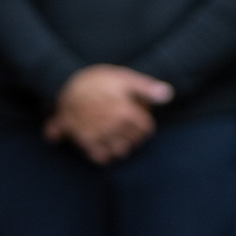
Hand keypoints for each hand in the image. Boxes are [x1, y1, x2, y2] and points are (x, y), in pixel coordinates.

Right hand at [46, 65, 172, 163]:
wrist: (66, 83)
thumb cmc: (99, 80)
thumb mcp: (125, 77)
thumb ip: (148, 88)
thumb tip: (169, 94)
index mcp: (125, 112)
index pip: (146, 129)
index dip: (145, 124)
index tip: (141, 119)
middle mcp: (112, 126)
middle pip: (134, 141)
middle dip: (135, 135)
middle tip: (129, 127)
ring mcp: (98, 135)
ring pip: (120, 151)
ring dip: (122, 146)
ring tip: (119, 136)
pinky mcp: (84, 140)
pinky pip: (100, 157)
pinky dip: (105, 155)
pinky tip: (106, 145)